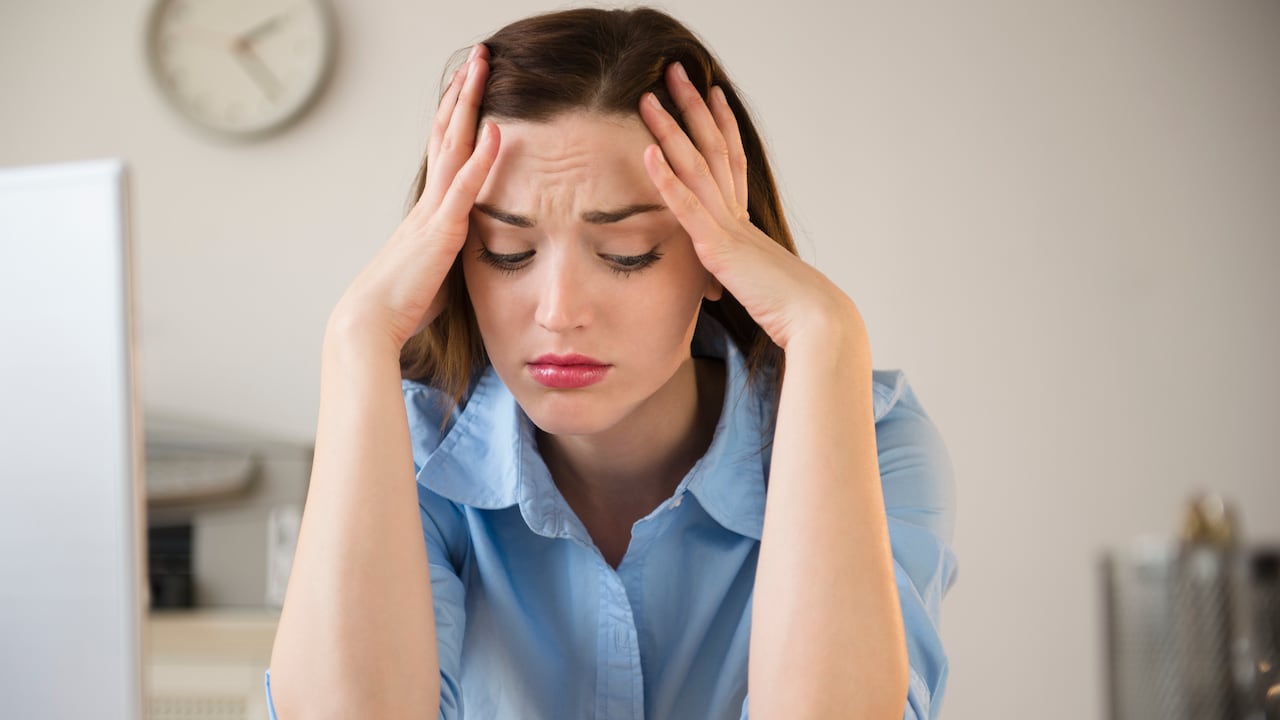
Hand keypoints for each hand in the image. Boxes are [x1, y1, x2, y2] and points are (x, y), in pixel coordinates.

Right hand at [331, 45, 498, 349]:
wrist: (369, 322)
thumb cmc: (400, 306)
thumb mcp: (434, 273)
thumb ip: (450, 256)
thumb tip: (461, 258)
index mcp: (427, 211)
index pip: (445, 152)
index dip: (457, 116)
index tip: (468, 86)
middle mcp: (428, 202)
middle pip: (446, 133)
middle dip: (463, 93)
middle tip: (477, 57)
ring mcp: (433, 211)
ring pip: (453, 145)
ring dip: (469, 104)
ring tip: (483, 67)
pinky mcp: (441, 230)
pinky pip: (464, 186)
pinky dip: (481, 156)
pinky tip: (496, 129)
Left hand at [638, 63, 864, 351]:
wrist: (815, 320)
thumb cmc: (790, 311)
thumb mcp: (758, 286)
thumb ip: (740, 276)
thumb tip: (732, 282)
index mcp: (747, 222)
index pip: (732, 160)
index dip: (720, 125)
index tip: (712, 93)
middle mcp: (738, 214)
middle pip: (713, 147)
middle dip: (692, 107)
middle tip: (676, 70)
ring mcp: (728, 227)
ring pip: (696, 167)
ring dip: (670, 130)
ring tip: (649, 98)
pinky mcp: (719, 247)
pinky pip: (688, 206)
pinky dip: (666, 178)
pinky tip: (648, 152)